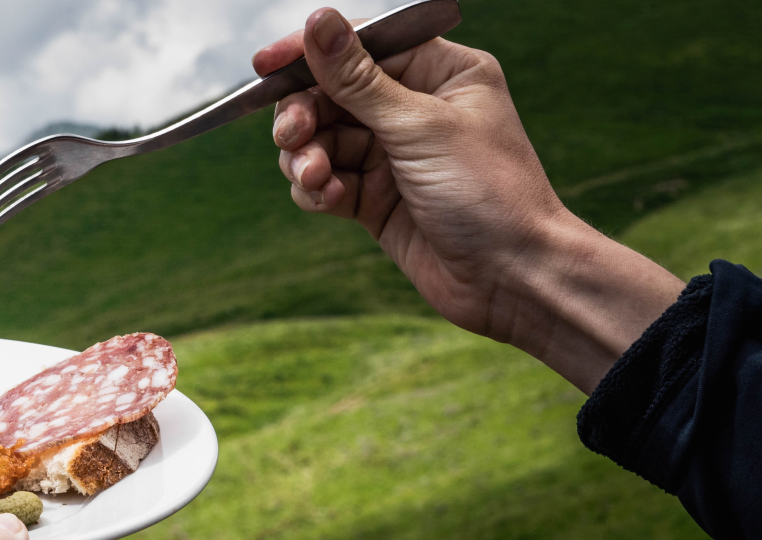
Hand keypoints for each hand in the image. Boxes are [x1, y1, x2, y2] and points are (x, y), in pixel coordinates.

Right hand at [256, 8, 685, 392]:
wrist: (510, 277)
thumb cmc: (489, 193)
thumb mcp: (418, 127)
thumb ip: (358, 80)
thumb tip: (318, 21)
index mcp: (440, 72)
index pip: (363, 45)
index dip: (312, 52)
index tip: (265, 66)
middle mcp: (413, 108)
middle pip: (331, 93)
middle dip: (304, 115)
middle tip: (292, 137)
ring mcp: (392, 154)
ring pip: (321, 140)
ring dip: (307, 157)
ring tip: (316, 178)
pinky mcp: (375, 197)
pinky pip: (326, 181)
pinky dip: (317, 190)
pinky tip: (332, 201)